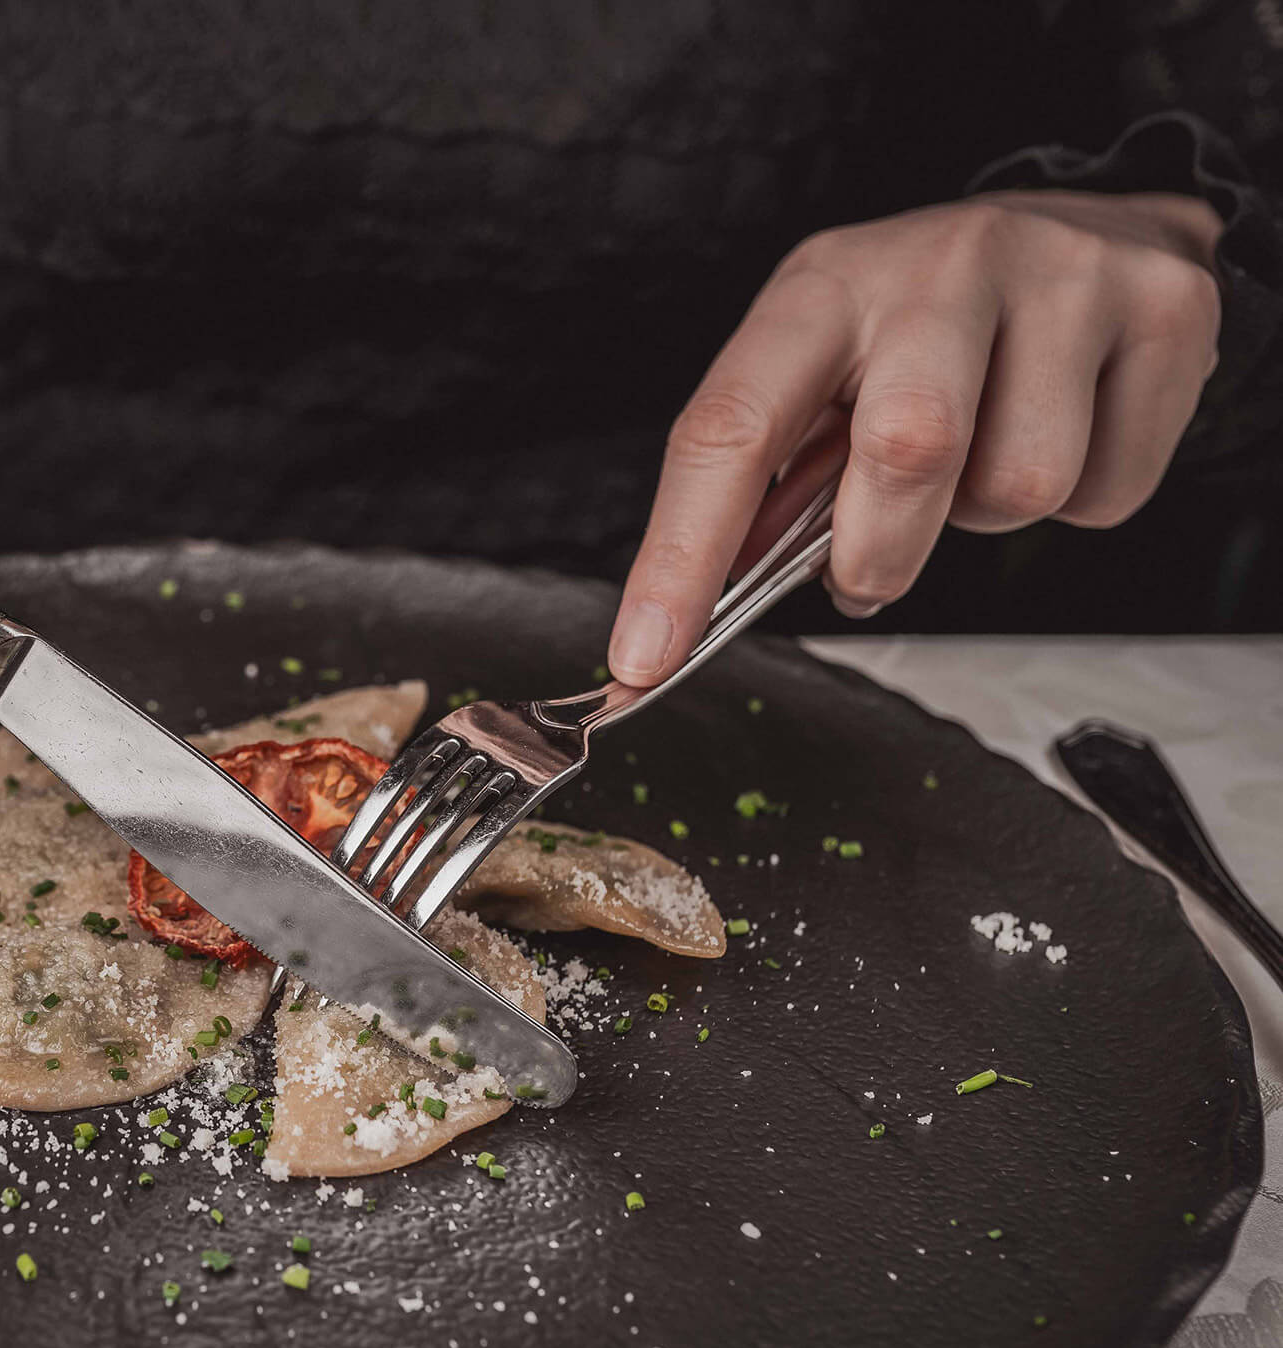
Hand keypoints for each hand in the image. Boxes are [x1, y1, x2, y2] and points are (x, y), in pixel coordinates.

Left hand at [609, 189, 1223, 683]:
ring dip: (987, 519)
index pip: (729, 427)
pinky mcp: (1164, 309)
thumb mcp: (828, 371)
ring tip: (986, 455)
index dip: (681, 554)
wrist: (1092, 230)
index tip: (646, 655)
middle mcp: (937, 262)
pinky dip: (1080, 502)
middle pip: (905, 453)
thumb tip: (709, 605)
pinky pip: (1106, 491)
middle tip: (874, 567)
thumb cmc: (929, 327)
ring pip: (1019, 486)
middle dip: (882, 553)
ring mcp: (1061, 274)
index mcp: (821, 287)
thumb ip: (778, 478)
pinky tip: (1066, 430)